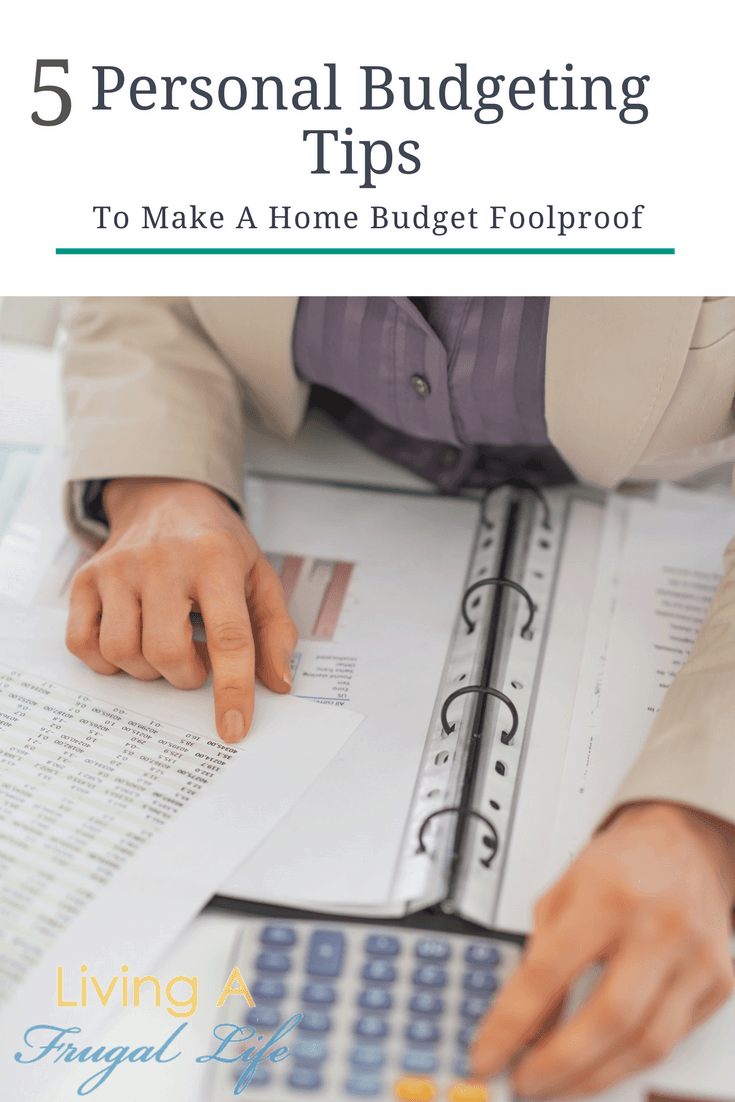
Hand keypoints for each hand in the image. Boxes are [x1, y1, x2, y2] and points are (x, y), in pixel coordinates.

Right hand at [66, 478, 297, 742]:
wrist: (165, 497)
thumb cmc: (217, 544)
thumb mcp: (260, 576)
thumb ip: (275, 630)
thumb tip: (277, 684)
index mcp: (214, 559)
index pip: (228, 636)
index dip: (232, 689)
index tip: (234, 728)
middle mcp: (161, 560)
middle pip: (165, 651)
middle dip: (185, 675)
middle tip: (197, 660)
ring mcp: (117, 569)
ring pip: (121, 652)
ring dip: (147, 669)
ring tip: (167, 646)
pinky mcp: (85, 579)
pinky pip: (83, 644)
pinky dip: (107, 662)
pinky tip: (131, 641)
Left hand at [471, 801, 734, 1097]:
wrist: (683, 844)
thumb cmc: (621, 863)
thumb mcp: (562, 891)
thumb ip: (538, 953)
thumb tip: (519, 1023)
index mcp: (606, 895)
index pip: (549, 973)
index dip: (512, 1023)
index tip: (487, 1053)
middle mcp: (657, 926)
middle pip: (608, 1019)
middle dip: (559, 1065)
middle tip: (524, 1082)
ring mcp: (694, 957)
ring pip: (646, 1043)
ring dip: (594, 1076)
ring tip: (557, 1084)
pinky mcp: (717, 982)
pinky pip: (672, 1040)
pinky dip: (631, 1061)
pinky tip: (602, 1063)